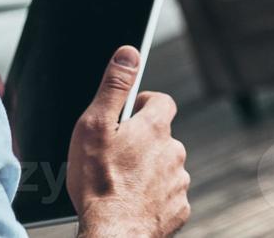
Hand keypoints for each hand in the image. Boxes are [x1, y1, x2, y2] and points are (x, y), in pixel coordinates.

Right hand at [69, 46, 190, 236]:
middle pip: (162, 135)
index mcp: (155, 128)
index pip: (162, 101)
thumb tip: (129, 53)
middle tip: (116, 153)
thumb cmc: (98, 182)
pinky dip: (154, 195)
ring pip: (165, 166)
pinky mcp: (178, 209)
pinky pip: (168, 194)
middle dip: (143, 140)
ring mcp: (178, 182)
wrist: (113, 233)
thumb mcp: (95, 125)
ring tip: (121, 180)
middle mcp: (174, 152)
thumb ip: (114, 86)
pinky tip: (132, 200)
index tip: (128, 114)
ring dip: (149, 168)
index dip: (144, 104)